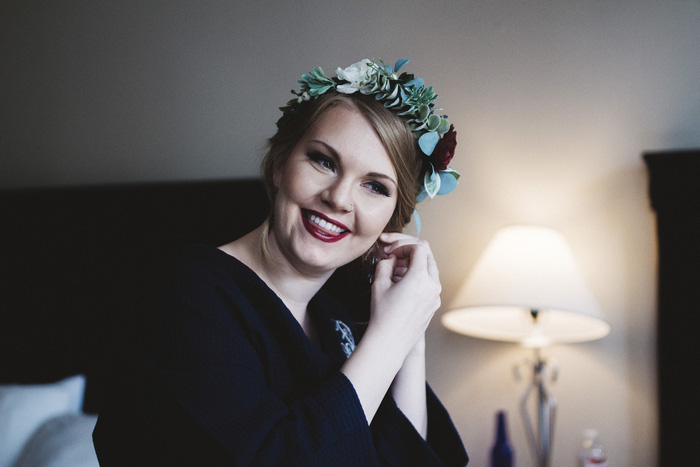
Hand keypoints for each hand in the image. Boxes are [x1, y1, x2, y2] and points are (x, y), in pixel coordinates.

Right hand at [368, 233, 441, 350]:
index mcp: (421, 278)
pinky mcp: (433, 305)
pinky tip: (400, 283)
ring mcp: (436, 296)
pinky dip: (417, 277)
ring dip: (413, 264)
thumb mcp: (379, 283)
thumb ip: (386, 264)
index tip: (389, 251)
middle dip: (408, 250)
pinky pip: (429, 283)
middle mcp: (433, 286)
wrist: (390, 342)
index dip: (402, 245)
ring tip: (394, 270)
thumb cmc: (383, 315)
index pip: (418, 247)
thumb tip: (391, 258)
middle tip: (392, 254)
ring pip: (429, 268)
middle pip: (427, 255)